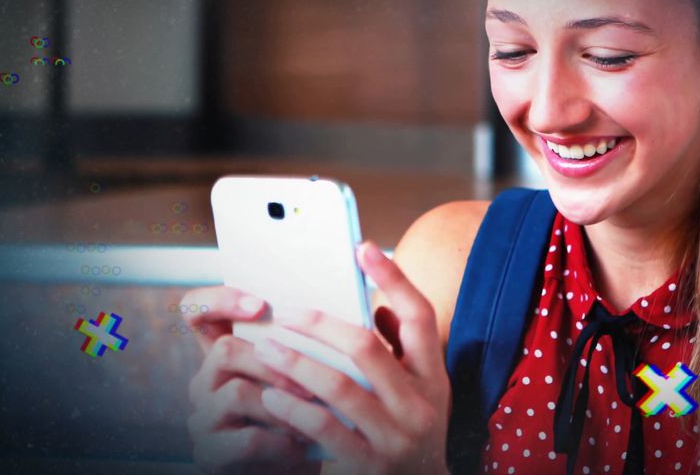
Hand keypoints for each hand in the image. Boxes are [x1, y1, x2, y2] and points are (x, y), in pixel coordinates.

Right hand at [181, 286, 320, 474]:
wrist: (295, 467)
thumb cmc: (304, 416)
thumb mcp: (301, 375)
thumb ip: (301, 345)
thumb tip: (325, 314)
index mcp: (223, 354)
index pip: (195, 310)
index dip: (218, 299)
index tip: (260, 304)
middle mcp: (203, 382)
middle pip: (224, 350)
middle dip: (274, 363)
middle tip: (311, 383)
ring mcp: (201, 418)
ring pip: (237, 393)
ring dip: (284, 406)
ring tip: (314, 418)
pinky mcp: (209, 455)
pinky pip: (247, 438)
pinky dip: (282, 441)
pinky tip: (301, 446)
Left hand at [253, 241, 451, 474]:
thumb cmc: (411, 435)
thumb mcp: (420, 393)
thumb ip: (400, 352)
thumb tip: (374, 305)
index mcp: (435, 377)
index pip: (419, 316)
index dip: (393, 278)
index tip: (362, 247)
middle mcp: (421, 404)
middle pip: (366, 347)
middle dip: (319, 324)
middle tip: (285, 312)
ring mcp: (395, 437)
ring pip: (339, 387)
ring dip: (296, 363)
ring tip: (265, 350)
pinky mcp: (368, 465)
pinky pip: (323, 428)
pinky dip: (294, 408)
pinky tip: (271, 397)